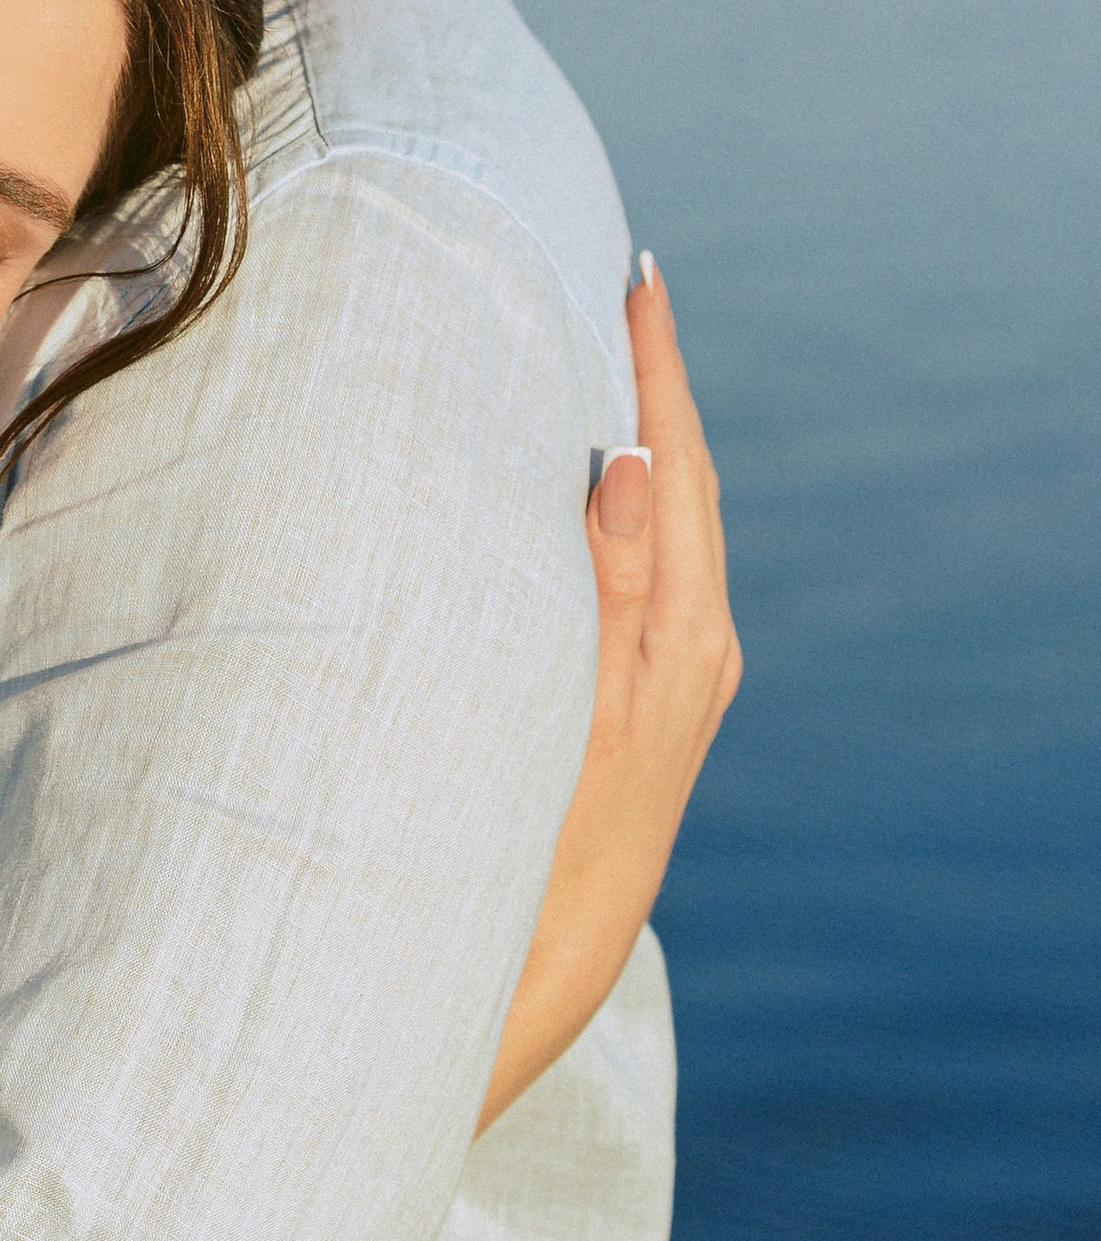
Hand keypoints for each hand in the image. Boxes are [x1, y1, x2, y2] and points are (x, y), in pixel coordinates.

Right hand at [479, 259, 742, 1129]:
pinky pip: (649, 564)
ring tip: (602, 363)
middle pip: (686, 484)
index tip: (639, 281)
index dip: (656, 371)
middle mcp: (696, 647)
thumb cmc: (543, 842)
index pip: (677, 468)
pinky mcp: (648, 695)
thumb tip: (639, 461)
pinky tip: (590, 485)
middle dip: (655, 388)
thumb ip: (607, 586)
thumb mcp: (576, 705)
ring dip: (642, 439)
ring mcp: (677, 673)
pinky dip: (627, 503)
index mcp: (685, 638)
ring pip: (669, 522)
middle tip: (619, 293)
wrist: (547, 960)